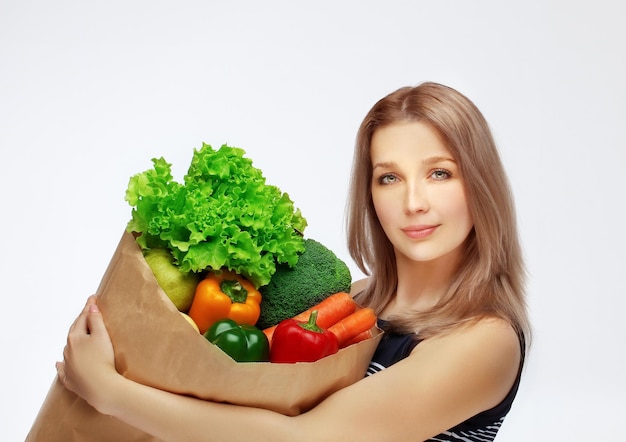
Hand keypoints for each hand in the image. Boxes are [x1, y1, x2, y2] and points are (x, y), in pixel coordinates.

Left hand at [56, 295, 119, 412]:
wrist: (101, 387)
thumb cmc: (103, 359)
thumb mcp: (101, 335)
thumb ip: (95, 320)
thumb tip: (90, 307)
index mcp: (74, 338)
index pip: (82, 318)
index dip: (88, 307)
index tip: (92, 298)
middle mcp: (67, 351)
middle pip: (74, 333)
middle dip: (80, 323)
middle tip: (87, 313)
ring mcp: (68, 366)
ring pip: (68, 350)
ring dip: (73, 342)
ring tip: (78, 337)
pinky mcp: (71, 380)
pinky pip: (63, 370)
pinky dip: (62, 365)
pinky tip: (59, 364)